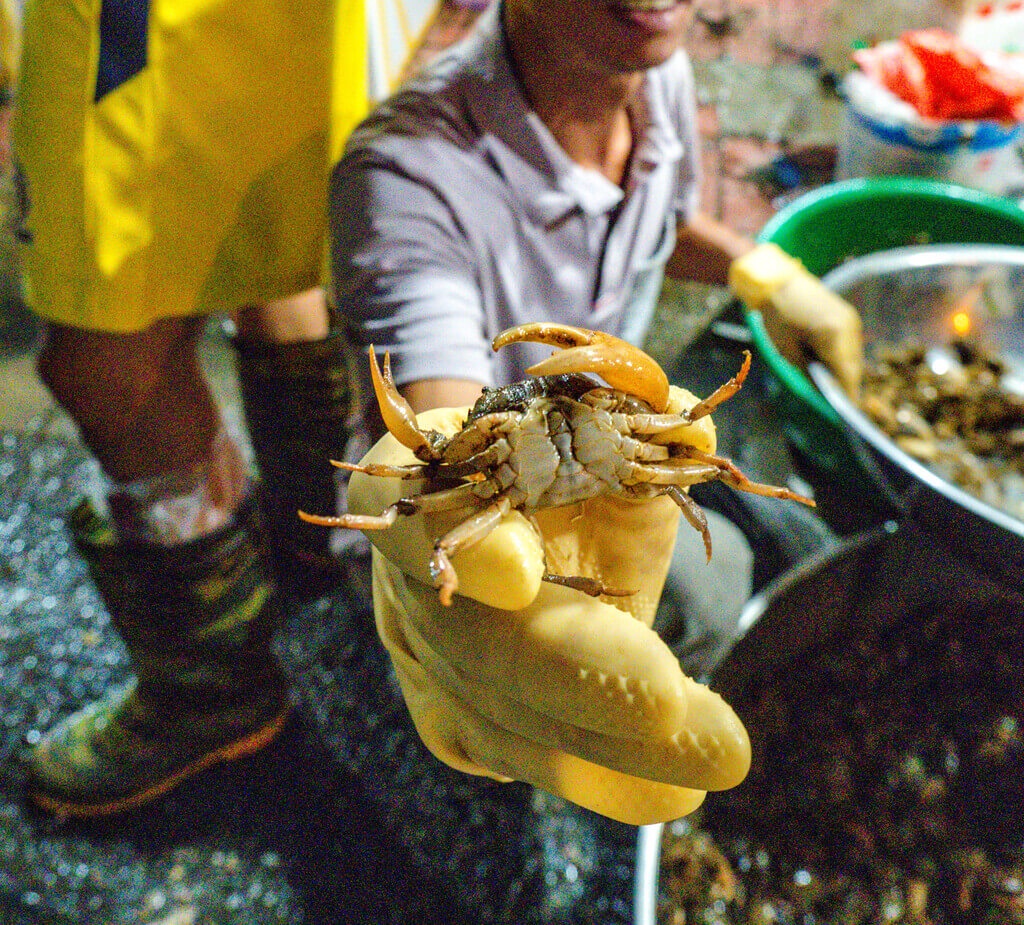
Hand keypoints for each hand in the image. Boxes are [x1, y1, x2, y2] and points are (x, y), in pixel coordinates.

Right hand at [347, 402, 751, 826]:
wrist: (499, 496)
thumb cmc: (548, 445)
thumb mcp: (590, 415)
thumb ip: (636, 417)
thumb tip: (695, 443)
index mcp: (418, 482)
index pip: (418, 517)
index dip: (466, 551)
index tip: (522, 573)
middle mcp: (405, 581)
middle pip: (473, 642)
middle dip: (574, 673)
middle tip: (664, 699)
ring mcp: (426, 664)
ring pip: (503, 719)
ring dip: (609, 746)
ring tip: (713, 756)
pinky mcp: (457, 721)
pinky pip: (520, 756)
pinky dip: (599, 778)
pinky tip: (666, 793)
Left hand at [729, 242, 862, 397]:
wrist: (776, 278)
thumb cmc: (776, 315)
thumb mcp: (787, 350)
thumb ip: (810, 374)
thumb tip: (824, 395)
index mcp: (834, 336)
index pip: (848, 377)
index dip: (847, 400)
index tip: (845, 418)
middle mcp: (850, 328)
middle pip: (854, 369)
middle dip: (845, 388)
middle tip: (835, 406)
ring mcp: (852, 321)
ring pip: (854, 358)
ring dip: (844, 373)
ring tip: (829, 386)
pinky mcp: (848, 317)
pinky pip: (850, 346)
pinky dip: (842, 358)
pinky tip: (828, 365)